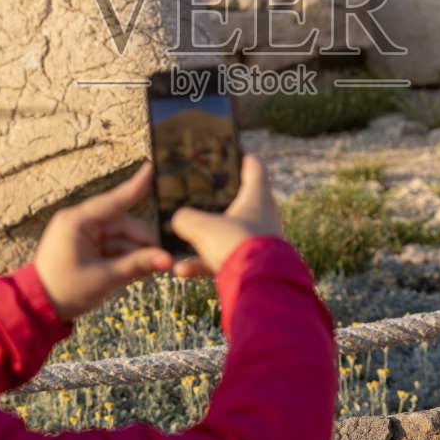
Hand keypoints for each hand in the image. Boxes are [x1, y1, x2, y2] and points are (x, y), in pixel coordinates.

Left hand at [34, 163, 172, 321]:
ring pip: (121, 237)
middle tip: (164, 259)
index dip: (135, 186)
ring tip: (154, 268)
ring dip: (137, 252)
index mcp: (77, 222)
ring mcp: (83, 235)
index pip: (113, 201)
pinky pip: (113, 247)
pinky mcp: (86, 247)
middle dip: (143, 241)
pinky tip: (141, 269)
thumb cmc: (65, 291)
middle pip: (122, 224)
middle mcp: (80, 223)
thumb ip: (137, 265)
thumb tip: (166, 260)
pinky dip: (126, 257)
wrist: (39, 309)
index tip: (151, 169)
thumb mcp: (104, 278)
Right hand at [169, 154, 283, 278]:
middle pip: (238, 199)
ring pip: (227, 231)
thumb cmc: (235, 245)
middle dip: (216, 199)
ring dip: (205, 236)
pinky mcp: (249, 262)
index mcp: (257, 196)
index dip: (240, 156)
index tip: (225, 153)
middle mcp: (261, 216)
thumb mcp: (202, 226)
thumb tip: (178, 219)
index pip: (254, 166)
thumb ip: (185, 218)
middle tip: (196, 195)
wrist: (256, 285)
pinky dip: (202, 262)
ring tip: (181, 237)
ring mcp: (257, 239)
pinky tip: (180, 269)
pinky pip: (222, 258)